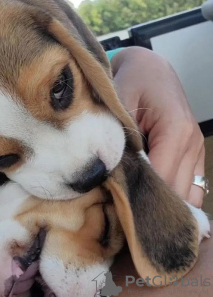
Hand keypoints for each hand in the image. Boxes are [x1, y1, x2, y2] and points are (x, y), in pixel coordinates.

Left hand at [111, 47, 204, 206]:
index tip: (118, 208)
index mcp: (176, 131)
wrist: (150, 68)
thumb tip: (112, 176)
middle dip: (150, 205)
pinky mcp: (193, 153)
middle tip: (125, 215)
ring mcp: (197, 150)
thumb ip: (119, 140)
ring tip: (138, 210)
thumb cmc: (132, 82)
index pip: (161, 179)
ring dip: (163, 203)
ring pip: (187, 194)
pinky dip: (175, 197)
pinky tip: (154, 200)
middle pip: (176, 192)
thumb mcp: (119, 106)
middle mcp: (193, 144)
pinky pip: (192, 186)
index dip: (140, 197)